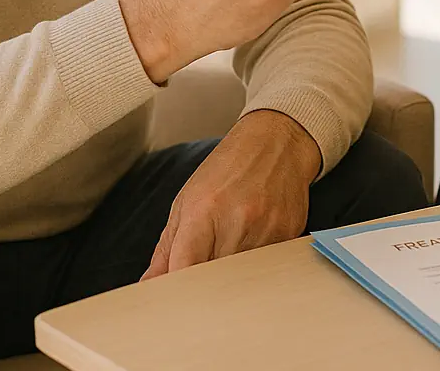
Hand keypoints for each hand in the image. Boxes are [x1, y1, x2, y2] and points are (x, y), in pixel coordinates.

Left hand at [142, 110, 319, 278]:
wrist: (276, 143)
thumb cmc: (228, 169)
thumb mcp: (186, 201)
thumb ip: (167, 249)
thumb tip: (150, 284)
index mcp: (203, 211)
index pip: (184, 268)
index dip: (175, 288)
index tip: (171, 295)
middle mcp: (237, 222)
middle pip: (213, 281)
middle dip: (202, 285)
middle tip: (199, 274)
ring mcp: (266, 231)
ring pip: (241, 279)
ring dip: (229, 277)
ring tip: (229, 248)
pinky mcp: (289, 236)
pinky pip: (265, 268)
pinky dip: (254, 266)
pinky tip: (252, 242)